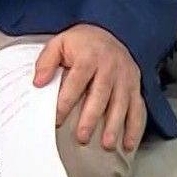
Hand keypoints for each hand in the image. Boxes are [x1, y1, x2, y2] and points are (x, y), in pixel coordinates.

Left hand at [33, 24, 143, 151]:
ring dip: (115, 126)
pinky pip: (138, 108)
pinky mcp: (135, 86)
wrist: (109, 31)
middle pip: (100, 95)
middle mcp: (110, 67)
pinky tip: (129, 143)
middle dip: (91, 118)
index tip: (57, 119)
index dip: (66, 101)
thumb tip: (38, 82)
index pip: (77, 81)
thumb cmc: (82, 43)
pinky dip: (135, 127)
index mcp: (89, 56)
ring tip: (106, 145)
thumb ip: (47, 62)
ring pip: (121, 104)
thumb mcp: (59, 43)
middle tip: (82, 137)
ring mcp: (125, 77)